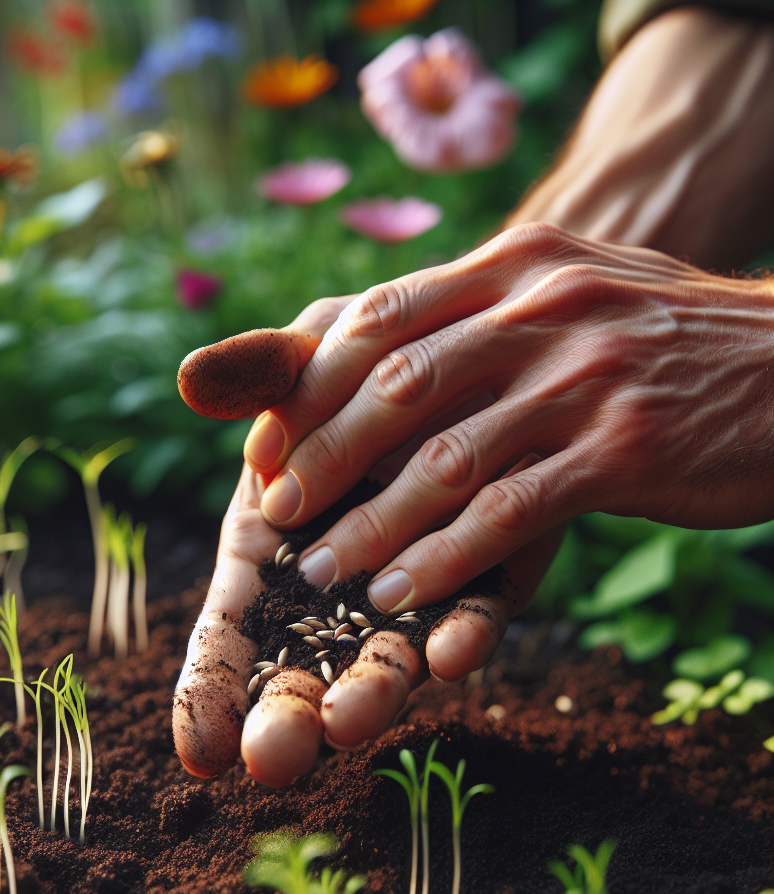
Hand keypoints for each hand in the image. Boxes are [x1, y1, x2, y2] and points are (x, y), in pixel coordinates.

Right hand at [172, 295, 571, 786]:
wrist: (469, 366)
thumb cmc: (362, 367)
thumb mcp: (307, 360)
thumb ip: (258, 375)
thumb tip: (192, 375)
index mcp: (268, 557)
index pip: (226, 643)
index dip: (207, 694)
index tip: (199, 749)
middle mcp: (332, 593)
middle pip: (299, 675)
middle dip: (286, 719)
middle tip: (273, 757)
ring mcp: (408, 593)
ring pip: (384, 661)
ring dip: (370, 695)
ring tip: (351, 721)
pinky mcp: (481, 577)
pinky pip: (470, 616)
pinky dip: (461, 635)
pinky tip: (454, 651)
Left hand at [242, 224, 773, 627]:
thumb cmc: (662, 335)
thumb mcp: (572, 289)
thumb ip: (482, 310)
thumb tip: (379, 352)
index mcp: (517, 263)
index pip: (381, 317)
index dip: (310, 384)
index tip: (266, 444)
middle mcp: (544, 307)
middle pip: (398, 386)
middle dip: (323, 456)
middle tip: (276, 514)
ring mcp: (586, 378)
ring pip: (447, 459)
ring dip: (373, 525)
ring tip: (322, 573)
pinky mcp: (624, 451)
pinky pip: (510, 513)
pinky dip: (445, 560)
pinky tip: (403, 596)